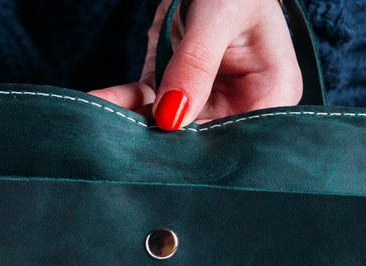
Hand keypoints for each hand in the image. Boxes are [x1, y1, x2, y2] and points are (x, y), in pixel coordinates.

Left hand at [90, 0, 302, 128]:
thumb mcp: (220, 14)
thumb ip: (197, 63)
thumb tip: (172, 116)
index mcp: (269, 94)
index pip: (238, 137)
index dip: (204, 151)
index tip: (170, 147)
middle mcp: (238, 106)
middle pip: (200, 141)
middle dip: (164, 145)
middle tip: (127, 149)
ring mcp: (203, 103)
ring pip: (166, 127)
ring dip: (133, 128)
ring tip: (102, 131)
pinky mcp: (170, 92)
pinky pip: (144, 105)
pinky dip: (119, 105)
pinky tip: (96, 106)